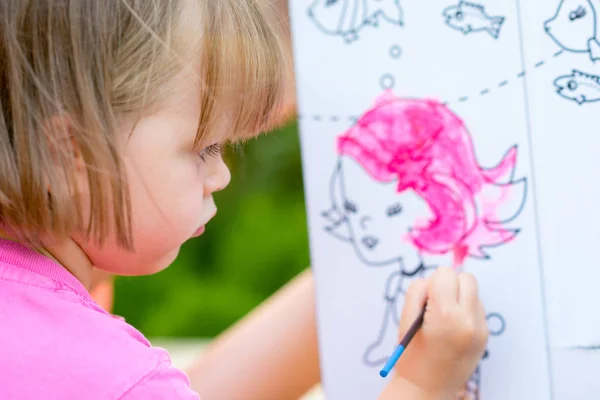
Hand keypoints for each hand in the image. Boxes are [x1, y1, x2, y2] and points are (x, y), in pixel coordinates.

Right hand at [381, 267, 488, 398]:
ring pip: (473, 292)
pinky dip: (466, 310)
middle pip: (466, 278)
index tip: (426, 299)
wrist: (427, 389)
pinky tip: (453, 328)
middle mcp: (468, 320)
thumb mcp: (406, 319)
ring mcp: (480, 329)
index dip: (433, 282)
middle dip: (450, 284)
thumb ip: (418, 292)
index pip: (446, 273)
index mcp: (445, 315)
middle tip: (436, 303)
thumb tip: (435, 277)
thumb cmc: (411, 354)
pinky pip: (477, 308)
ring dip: (459, 297)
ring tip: (444, 318)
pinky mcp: (485, 335)